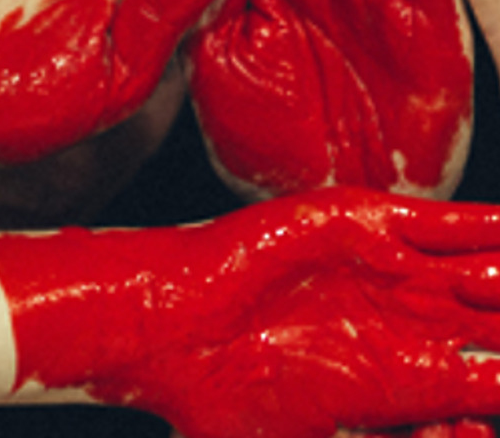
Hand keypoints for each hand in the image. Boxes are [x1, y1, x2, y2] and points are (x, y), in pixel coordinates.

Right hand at [0, 187, 499, 437]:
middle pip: (494, 322)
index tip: (490, 412)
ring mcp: (386, 270)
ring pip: (481, 271)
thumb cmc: (225, 397)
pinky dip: (486, 229)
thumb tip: (468, 427)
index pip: (484, 383)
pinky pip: (443, 223)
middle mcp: (400, 322)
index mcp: (397, 378)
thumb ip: (400, 430)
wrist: (172, 330)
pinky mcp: (363, 224)